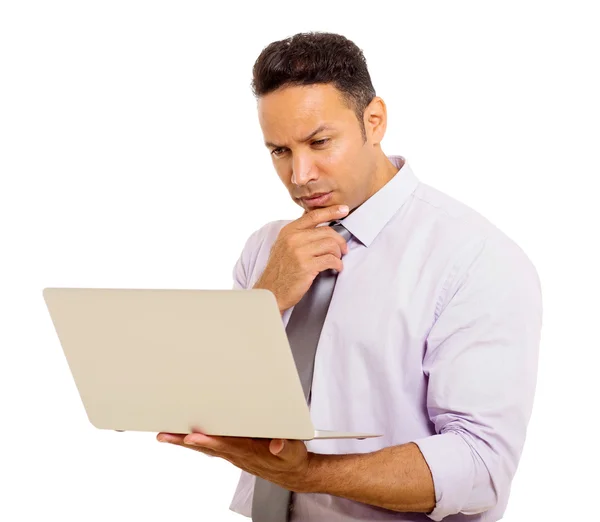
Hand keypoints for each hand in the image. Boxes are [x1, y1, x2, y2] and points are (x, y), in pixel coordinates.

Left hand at [156, 431, 314, 492]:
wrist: (292, 472)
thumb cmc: (290, 459)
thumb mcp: (293, 451)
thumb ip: (284, 446)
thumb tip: (276, 444)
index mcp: (250, 451)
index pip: (225, 445)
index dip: (209, 440)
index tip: (192, 436)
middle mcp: (238, 453)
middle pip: (207, 447)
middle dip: (185, 441)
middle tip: (165, 435)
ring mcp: (234, 454)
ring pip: (206, 448)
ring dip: (185, 442)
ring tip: (167, 436)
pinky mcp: (234, 453)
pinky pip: (210, 448)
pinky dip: (196, 443)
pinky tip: (186, 439)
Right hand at [254, 204, 349, 312]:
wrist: (271, 291)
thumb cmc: (279, 270)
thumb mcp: (283, 245)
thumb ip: (298, 234)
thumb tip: (318, 225)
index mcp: (288, 231)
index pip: (314, 216)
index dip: (331, 211)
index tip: (343, 210)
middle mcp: (294, 239)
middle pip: (327, 232)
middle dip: (340, 241)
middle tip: (343, 249)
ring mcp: (300, 252)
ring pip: (331, 245)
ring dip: (338, 254)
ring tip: (337, 260)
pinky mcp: (307, 266)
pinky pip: (330, 260)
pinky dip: (337, 264)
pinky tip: (336, 268)